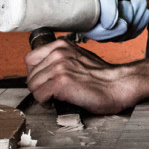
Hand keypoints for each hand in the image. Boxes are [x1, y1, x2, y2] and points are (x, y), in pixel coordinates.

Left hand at [24, 38, 139, 113]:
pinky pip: (39, 95)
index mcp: (61, 45)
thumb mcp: (78, 59)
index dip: (36, 74)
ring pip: (33, 85)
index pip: (30, 59)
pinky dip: (47, 103)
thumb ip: (60, 60)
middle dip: (39, 87)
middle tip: (53, 93)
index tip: (46, 82)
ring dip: (42, 96)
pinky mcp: (61, 82)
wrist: (118, 86)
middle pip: (30, 75)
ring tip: (57, 98)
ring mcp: (59, 66)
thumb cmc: (102, 78)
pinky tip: (59, 102)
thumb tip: (43, 72)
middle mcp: (59, 53)